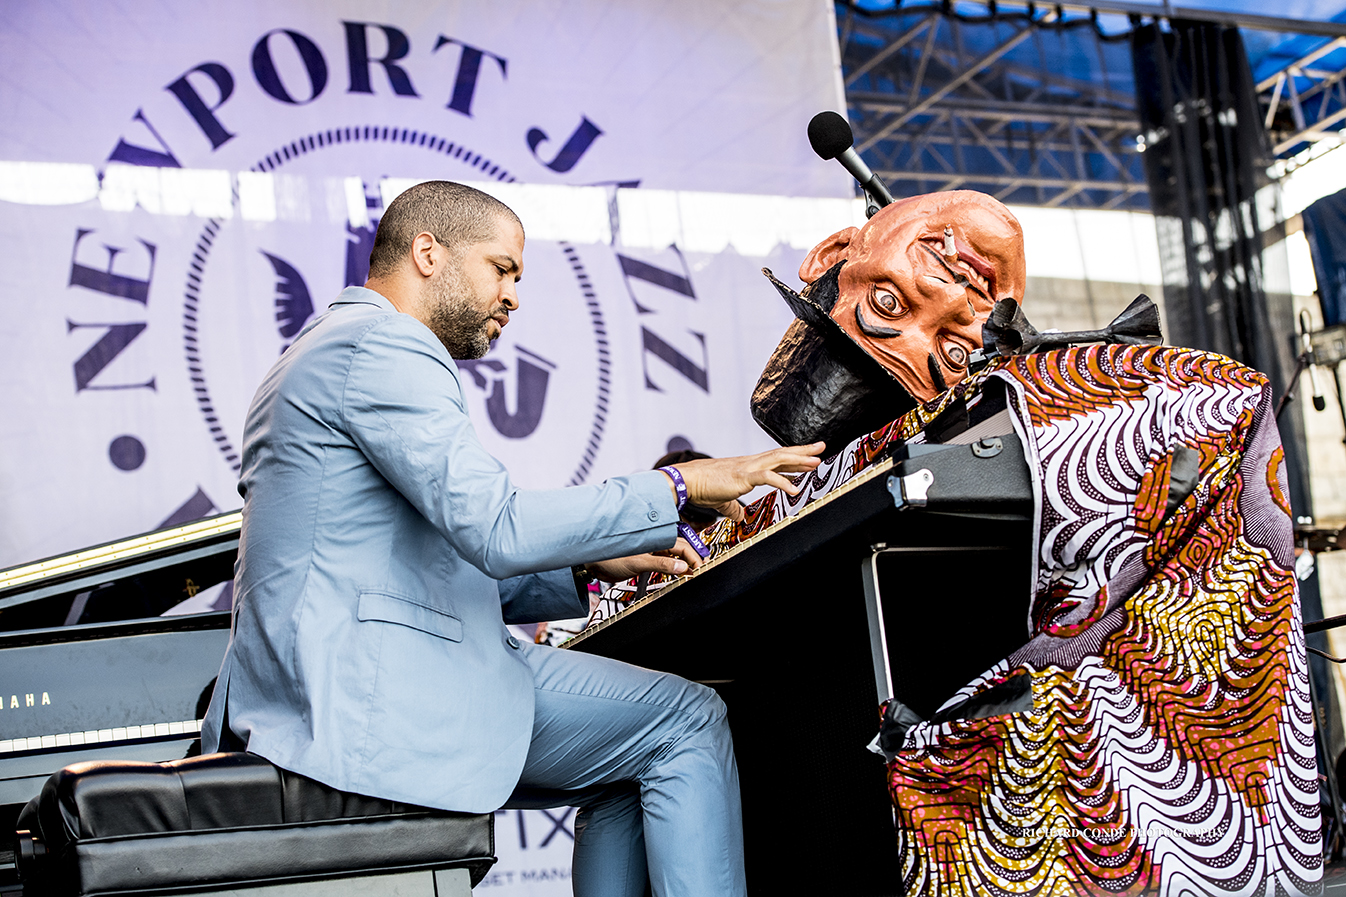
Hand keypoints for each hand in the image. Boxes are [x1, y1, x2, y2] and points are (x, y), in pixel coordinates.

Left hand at [584, 537, 704, 581]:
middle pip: (680, 550)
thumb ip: (662, 564)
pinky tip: (678, 574)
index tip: (701, 568)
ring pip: (673, 556)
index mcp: (655, 538)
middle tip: (700, 572)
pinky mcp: (646, 560)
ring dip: (683, 565)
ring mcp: (651, 551)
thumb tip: (682, 567)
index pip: (682, 547)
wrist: (593, 563)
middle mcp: (655, 543)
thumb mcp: (638, 562)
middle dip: (692, 560)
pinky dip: (673, 568)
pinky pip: (664, 563)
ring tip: (692, 574)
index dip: (693, 557)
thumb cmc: (610, 556)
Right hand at [666, 443, 824, 520]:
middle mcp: (750, 462)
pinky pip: (767, 477)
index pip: (775, 460)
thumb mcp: (722, 500)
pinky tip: (796, 489)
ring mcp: (747, 467)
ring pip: (778, 458)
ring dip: (799, 460)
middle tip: (821, 448)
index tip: (807, 458)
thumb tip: (739, 515)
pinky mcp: (743, 476)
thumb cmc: (701, 487)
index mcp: (747, 466)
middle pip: (781, 454)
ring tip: (816, 461)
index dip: (792, 458)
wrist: (686, 481)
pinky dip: (783, 482)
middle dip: (802, 452)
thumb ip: (733, 507)